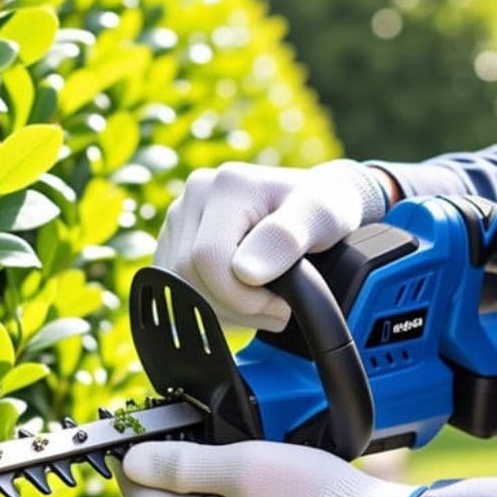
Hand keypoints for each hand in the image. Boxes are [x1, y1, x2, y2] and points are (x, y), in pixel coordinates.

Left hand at [116, 439, 422, 496]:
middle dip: (167, 467)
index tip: (129, 431)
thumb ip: (183, 465)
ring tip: (217, 442)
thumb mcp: (243, 466)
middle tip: (178, 424)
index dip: (129, 463)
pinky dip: (227, 494)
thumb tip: (131, 463)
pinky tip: (248, 471)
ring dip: (200, 478)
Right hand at [154, 159, 395, 331]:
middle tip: (276, 309)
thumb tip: (245, 272)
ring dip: (223, 311)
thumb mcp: (322, 218)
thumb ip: (286, 239)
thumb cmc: (323, 208)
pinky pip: (177, 287)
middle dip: (234, 306)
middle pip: (188, 275)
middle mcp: (195, 194)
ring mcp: (180, 216)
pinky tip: (241, 298)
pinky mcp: (173, 238)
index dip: (241, 296)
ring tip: (262, 304)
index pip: (208, 258)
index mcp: (227, 185)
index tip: (281, 304)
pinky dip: (210, 305)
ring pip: (179, 286)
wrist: (315, 201)